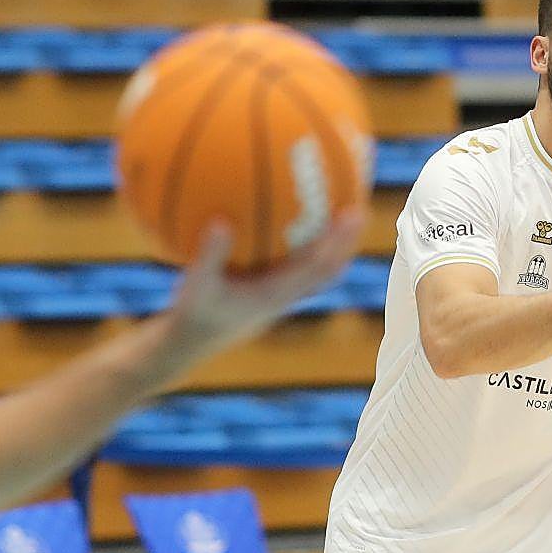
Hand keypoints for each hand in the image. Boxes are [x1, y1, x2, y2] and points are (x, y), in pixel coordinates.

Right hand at [164, 209, 366, 362]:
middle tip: (359, 208)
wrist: (192, 343)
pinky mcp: (271, 295)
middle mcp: (286, 297)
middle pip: (330, 271)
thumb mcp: (195, 285)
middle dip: (346, 242)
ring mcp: (281, 298)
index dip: (337, 242)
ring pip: (319, 273)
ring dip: (334, 248)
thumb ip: (209, 256)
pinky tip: (296, 224)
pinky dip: (306, 249)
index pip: (317, 268)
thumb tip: (220, 222)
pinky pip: (298, 270)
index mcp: (275, 295)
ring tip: (341, 214)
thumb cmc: (193, 313)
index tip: (352, 213)